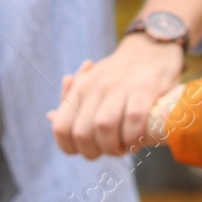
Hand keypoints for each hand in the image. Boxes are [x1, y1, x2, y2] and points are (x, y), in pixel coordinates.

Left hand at [47, 34, 185, 158]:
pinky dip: (135, 136)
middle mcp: (95, 86)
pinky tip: (139, 138)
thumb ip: (72, 102)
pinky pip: (133, 119)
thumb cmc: (119, 75)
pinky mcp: (144, 87)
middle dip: (96, 152)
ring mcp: (119, 86)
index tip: (89, 150)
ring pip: (104, 127)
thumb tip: (50, 117)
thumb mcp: (91, 82)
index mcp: (79, 88)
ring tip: (125, 146)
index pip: (61, 129)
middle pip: (82, 134)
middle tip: (110, 150)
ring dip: (115, 147)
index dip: (72, 148)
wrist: (152, 50)